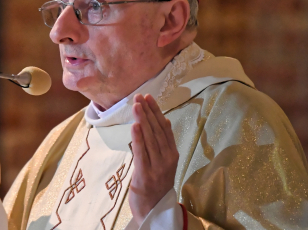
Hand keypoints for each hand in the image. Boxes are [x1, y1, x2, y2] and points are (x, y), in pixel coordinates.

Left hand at [128, 94, 178, 225]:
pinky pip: (141, 153)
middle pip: (157, 131)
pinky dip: (138, 138)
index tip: (149, 97)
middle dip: (148, 112)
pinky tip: (135, 125)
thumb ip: (163, 144)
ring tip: (137, 105)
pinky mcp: (145, 174)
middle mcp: (167, 159)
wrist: (154, 211)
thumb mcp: (164, 163)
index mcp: (172, 155)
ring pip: (150, 139)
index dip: (157, 112)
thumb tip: (164, 120)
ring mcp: (156, 167)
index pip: (165, 128)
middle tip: (140, 96)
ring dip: (143, 120)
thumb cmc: (156, 185)